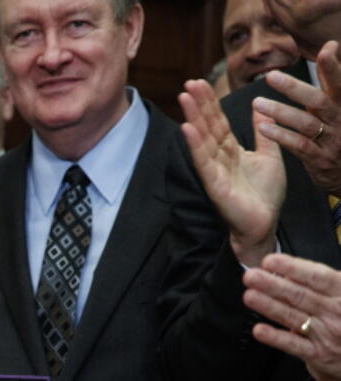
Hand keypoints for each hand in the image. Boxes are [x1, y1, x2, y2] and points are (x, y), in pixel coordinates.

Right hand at [178, 79, 284, 266]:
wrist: (264, 224)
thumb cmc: (265, 195)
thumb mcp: (270, 155)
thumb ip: (263, 132)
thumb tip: (262, 107)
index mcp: (231, 151)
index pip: (218, 122)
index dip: (211, 103)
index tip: (202, 82)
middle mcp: (220, 159)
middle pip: (208, 126)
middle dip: (199, 104)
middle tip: (189, 82)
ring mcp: (215, 172)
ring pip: (203, 140)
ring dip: (193, 117)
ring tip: (184, 97)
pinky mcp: (215, 185)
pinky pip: (204, 162)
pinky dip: (195, 146)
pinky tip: (188, 129)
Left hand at [244, 253, 340, 380]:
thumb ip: (320, 282)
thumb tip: (287, 272)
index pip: (318, 277)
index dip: (294, 268)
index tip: (270, 261)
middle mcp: (337, 313)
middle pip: (301, 296)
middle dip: (273, 285)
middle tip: (251, 276)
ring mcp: (327, 334)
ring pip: (293, 317)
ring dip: (269, 306)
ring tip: (250, 296)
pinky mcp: (318, 354)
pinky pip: (294, 345)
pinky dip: (275, 337)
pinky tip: (259, 330)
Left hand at [253, 42, 340, 197]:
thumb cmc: (340, 131)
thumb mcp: (339, 104)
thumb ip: (331, 79)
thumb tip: (331, 45)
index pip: (340, 83)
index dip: (334, 68)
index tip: (327, 50)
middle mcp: (340, 120)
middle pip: (320, 101)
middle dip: (295, 88)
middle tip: (270, 76)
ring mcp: (331, 141)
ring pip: (306, 124)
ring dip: (280, 112)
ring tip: (257, 103)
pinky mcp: (320, 160)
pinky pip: (299, 146)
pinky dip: (282, 136)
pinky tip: (263, 128)